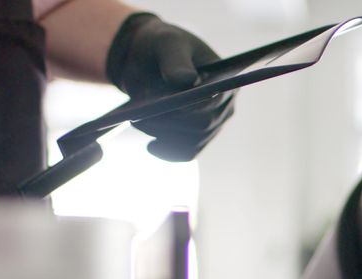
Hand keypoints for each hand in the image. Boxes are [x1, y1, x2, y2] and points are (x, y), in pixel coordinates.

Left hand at [106, 13, 234, 160]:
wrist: (146, 61)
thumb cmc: (161, 47)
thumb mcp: (166, 43)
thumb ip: (176, 59)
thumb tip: (186, 80)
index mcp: (224, 82)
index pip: (215, 100)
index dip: (194, 106)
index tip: (170, 107)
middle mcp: (222, 108)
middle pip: (202, 125)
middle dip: (170, 122)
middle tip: (139, 117)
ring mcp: (210, 126)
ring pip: (192, 141)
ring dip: (163, 134)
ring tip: (137, 121)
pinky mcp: (193, 139)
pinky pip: (186, 153)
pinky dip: (168, 153)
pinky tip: (150, 147)